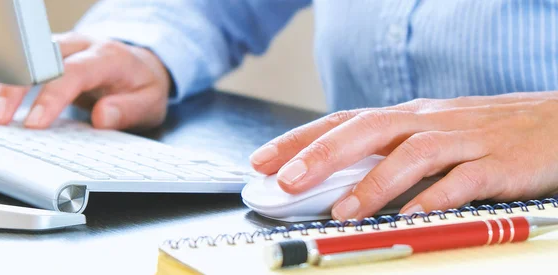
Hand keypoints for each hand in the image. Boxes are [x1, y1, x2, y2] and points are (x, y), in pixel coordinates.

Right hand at [0, 32, 171, 129]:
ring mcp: (59, 46)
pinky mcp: (44, 53)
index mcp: (106, 57)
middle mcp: (79, 45)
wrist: (140, 65)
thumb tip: (102, 117)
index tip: (33, 123)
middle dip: (14, 88)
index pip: (74, 73)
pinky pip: (13, 57)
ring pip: (20, 56)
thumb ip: (127, 110)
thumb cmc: (142, 85)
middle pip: (38, 60)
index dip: (51, 97)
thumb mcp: (149, 102)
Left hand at [250, 92, 557, 219]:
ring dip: (373, 183)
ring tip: (342, 211)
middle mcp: (428, 121)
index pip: (342, 121)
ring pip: (411, 154)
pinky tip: (409, 217)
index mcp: (407, 116)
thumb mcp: (428, 135)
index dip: (299, 139)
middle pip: (366, 129)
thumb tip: (335, 181)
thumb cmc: (484, 132)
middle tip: (285, 181)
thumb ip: (387, 155)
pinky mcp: (497, 163)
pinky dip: (432, 198)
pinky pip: (461, 181)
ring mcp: (463, 140)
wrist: (555, 123)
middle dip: (321, 155)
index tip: (261, 161)